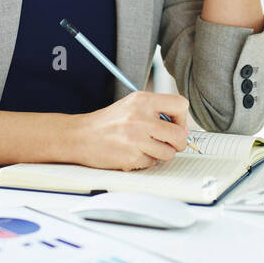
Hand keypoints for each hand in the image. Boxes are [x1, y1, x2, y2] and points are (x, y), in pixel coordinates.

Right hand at [68, 91, 191, 169]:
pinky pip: (152, 163)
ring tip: (146, 148)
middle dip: (178, 143)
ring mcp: (135, 138)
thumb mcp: (132, 106)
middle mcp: (140, 116)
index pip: (180, 104)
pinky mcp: (131, 156)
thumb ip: (157, 112)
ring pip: (168, 153)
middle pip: (179, 134)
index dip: (183, 119)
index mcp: (142, 100)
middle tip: (169, 143)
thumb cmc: (108, 122)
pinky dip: (146, 161)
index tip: (176, 125)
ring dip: (161, 154)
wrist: (80, 136)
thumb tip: (183, 129)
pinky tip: (133, 153)